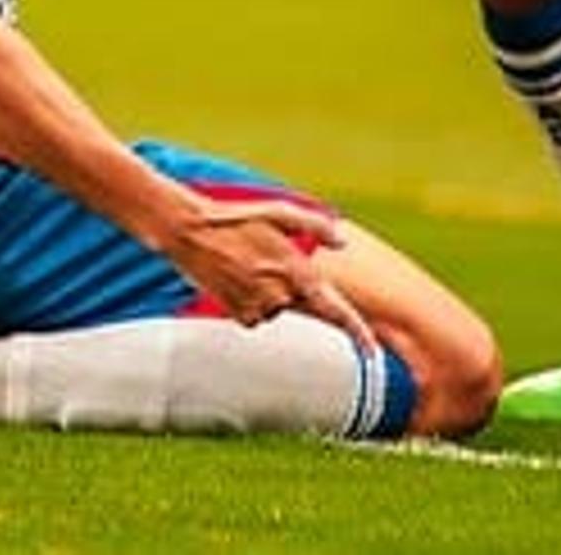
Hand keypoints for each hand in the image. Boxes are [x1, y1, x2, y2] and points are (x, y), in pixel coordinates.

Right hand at [153, 196, 368, 335]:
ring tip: (245, 262)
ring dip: (269, 290)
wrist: (188, 230)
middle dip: (291, 287)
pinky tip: (234, 276)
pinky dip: (250, 299)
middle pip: (301, 304)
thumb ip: (315, 226)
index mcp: (295, 269)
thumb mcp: (278, 210)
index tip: (372, 350)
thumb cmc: (235, 216)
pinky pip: (256, 314)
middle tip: (263, 258)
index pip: (335, 310)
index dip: (357, 331)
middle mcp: (280, 294)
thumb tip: (342, 240)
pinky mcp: (238, 315)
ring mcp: (258, 307)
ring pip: (276, 308)